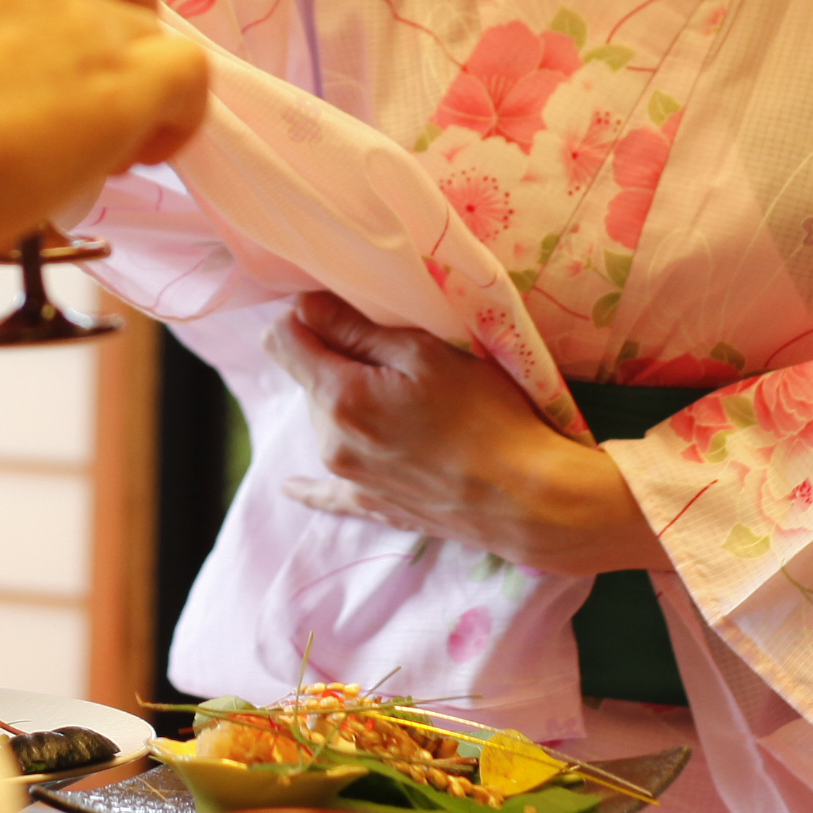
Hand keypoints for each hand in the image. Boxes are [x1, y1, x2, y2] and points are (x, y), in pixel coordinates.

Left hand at [268, 292, 657, 576]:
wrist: (530, 497)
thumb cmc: (487, 415)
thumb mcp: (427, 353)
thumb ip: (356, 329)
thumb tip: (303, 307)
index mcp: (340, 398)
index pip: (282, 340)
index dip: (307, 316)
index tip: (339, 310)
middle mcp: (330, 442)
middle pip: (309, 379)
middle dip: (337, 359)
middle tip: (396, 357)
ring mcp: (348, 479)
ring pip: (325, 419)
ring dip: (349, 401)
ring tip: (407, 401)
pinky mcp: (371, 505)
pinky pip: (326, 494)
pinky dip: (311, 486)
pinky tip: (291, 488)